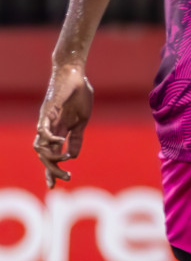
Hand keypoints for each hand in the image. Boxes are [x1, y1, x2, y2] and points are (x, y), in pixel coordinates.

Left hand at [35, 65, 93, 189]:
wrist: (75, 74)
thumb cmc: (79, 94)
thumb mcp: (82, 121)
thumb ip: (77, 138)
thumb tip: (74, 156)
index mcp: (59, 132)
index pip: (51, 155)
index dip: (51, 171)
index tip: (54, 186)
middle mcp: (49, 129)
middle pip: (44, 156)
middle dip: (53, 170)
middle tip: (66, 178)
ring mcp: (46, 121)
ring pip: (39, 147)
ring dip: (50, 157)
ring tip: (63, 160)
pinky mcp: (47, 112)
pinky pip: (42, 130)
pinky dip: (50, 139)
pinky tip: (60, 142)